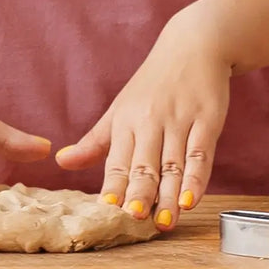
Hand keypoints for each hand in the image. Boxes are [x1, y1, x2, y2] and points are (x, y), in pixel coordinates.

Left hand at [53, 9, 231, 230]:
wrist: (193, 44)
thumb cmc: (153, 83)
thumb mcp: (120, 109)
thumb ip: (95, 142)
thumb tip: (61, 162)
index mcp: (125, 120)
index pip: (116, 161)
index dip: (113, 186)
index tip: (106, 211)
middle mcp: (150, 120)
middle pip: (144, 165)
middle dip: (140, 194)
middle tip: (135, 221)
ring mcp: (179, 120)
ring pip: (172, 164)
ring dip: (168, 196)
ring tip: (164, 224)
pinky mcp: (207, 119)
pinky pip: (200, 153)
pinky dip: (196, 178)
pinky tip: (191, 199)